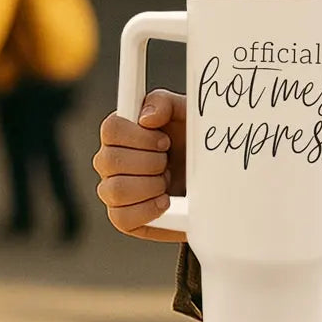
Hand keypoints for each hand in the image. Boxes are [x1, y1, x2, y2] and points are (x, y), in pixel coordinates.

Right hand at [93, 88, 187, 242]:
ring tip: (168, 181)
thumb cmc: (193, 144)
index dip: (139, 136)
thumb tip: (146, 117)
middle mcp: (111, 161)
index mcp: (123, 133)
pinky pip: (121, 217)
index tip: (165, 140)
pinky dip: (147, 209)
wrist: (212, 181)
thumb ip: (165, 103)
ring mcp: (114, 190)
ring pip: (114, 190)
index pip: (110, 128)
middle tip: (169, 162)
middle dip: (150, 161)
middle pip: (109, 160)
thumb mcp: (187, 115)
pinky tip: (165, 201)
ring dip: (150, 185)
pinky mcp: (124, 218)